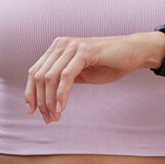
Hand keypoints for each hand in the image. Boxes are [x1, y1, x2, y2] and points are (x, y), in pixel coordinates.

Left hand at [25, 32, 161, 123]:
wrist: (133, 52)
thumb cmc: (109, 64)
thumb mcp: (81, 73)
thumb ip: (63, 80)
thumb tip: (45, 98)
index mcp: (57, 48)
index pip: (35, 72)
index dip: (31, 93)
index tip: (32, 112)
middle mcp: (61, 44)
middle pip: (39, 76)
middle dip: (41, 101)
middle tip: (48, 119)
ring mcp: (72, 46)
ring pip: (50, 77)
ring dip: (50, 101)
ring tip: (55, 117)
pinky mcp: (84, 52)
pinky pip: (66, 76)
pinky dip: (61, 94)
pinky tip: (62, 108)